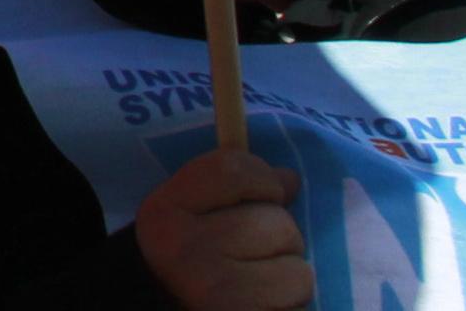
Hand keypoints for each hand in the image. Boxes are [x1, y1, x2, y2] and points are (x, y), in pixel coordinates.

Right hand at [132, 145, 308, 310]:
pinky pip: (300, 307)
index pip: (232, 168)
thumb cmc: (193, 263)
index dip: (262, 179)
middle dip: (282, 238)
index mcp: (165, 211)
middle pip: (278, 222)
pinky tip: (266, 305)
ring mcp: (214, 290)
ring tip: (263, 285)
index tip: (261, 197)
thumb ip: (237, 189)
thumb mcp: (196, 216)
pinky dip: (292, 308)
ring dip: (291, 278)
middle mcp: (184, 248)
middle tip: (256, 255)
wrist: (173, 310)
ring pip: (298, 271)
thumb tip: (290, 178)